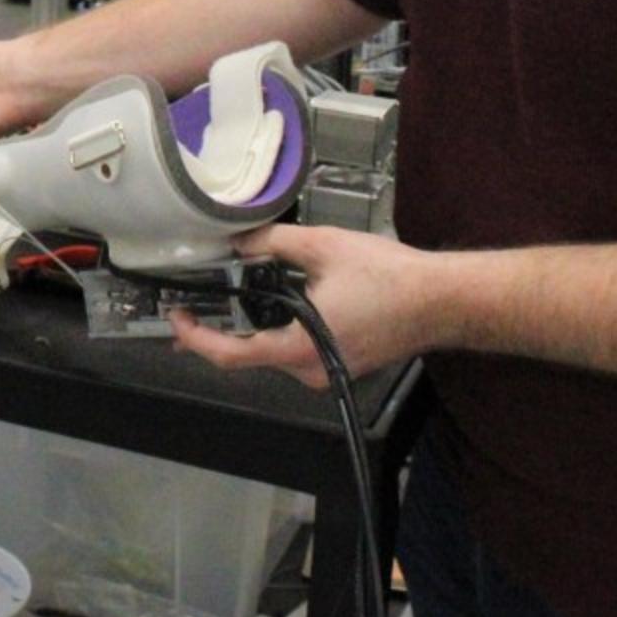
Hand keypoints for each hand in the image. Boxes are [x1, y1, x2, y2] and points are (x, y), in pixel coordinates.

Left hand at [170, 225, 442, 390]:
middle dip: (217, 333)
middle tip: (189, 309)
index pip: (231, 355)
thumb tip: (237, 243)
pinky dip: (276, 331)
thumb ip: (272, 244)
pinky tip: (269, 306)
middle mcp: (309, 371)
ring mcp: (326, 373)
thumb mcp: (323, 246)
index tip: (176, 318)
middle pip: (249, 356)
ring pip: (273, 354)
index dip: (196, 338)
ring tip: (225, 301)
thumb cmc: (386, 275)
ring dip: (248, 330)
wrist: (441, 301)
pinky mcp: (341, 367)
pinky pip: (296, 352)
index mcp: (299, 347)